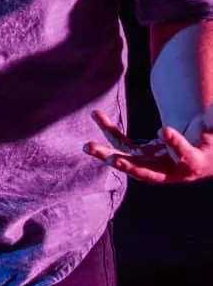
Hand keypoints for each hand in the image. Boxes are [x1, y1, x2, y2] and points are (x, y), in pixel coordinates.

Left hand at [84, 108, 212, 183]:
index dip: (174, 144)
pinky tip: (96, 114)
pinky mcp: (139, 156)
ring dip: (106, 155)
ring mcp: (151, 165)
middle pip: (147, 171)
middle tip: (111, 161)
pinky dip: (108, 130)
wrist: (201, 156)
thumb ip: (212, 120)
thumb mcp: (212, 130)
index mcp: (193, 162)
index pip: (184, 156)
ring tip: (87, 146)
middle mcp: (169, 169)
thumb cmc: (209, 141)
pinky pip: (121, 144)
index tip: (163, 130)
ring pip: (127, 162)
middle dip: (128, 166)